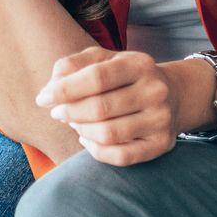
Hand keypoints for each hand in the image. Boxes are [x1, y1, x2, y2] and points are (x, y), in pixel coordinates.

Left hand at [35, 48, 187, 165]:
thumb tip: (51, 89)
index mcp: (140, 64)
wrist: (172, 95)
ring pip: (107, 134)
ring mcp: (161, 119)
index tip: (43, 98)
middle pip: (100, 108)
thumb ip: (72, 65)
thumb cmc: (124, 78)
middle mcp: (156, 91)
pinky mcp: (161, 143)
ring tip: (75, 124)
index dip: (64, 90)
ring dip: (81, 131)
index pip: (97, 77)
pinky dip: (95, 150)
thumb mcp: (102, 60)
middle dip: (69, 113)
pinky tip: (88, 139)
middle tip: (58, 113)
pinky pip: (120, 156)